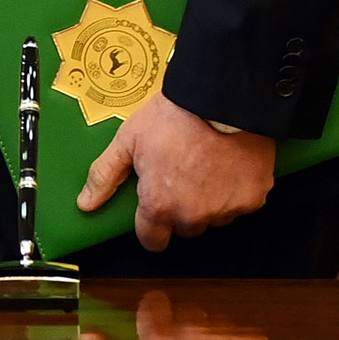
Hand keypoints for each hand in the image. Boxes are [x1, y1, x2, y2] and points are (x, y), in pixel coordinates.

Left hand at [75, 93, 275, 252]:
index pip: (152, 241)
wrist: (221, 98)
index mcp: (160, 206)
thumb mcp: (128, 140)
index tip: (155, 206)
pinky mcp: (254, 198)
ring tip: (207, 165)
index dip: (151, 225)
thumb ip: (105, 175)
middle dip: (181, 209)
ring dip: (210, 201)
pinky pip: (242, 203)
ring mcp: (226, 210)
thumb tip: (85, 205)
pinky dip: (236, 189)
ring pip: (214, 218)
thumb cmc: (171, 117)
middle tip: (182, 174)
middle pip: (185, 228)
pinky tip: (229, 163)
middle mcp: (193, 217)